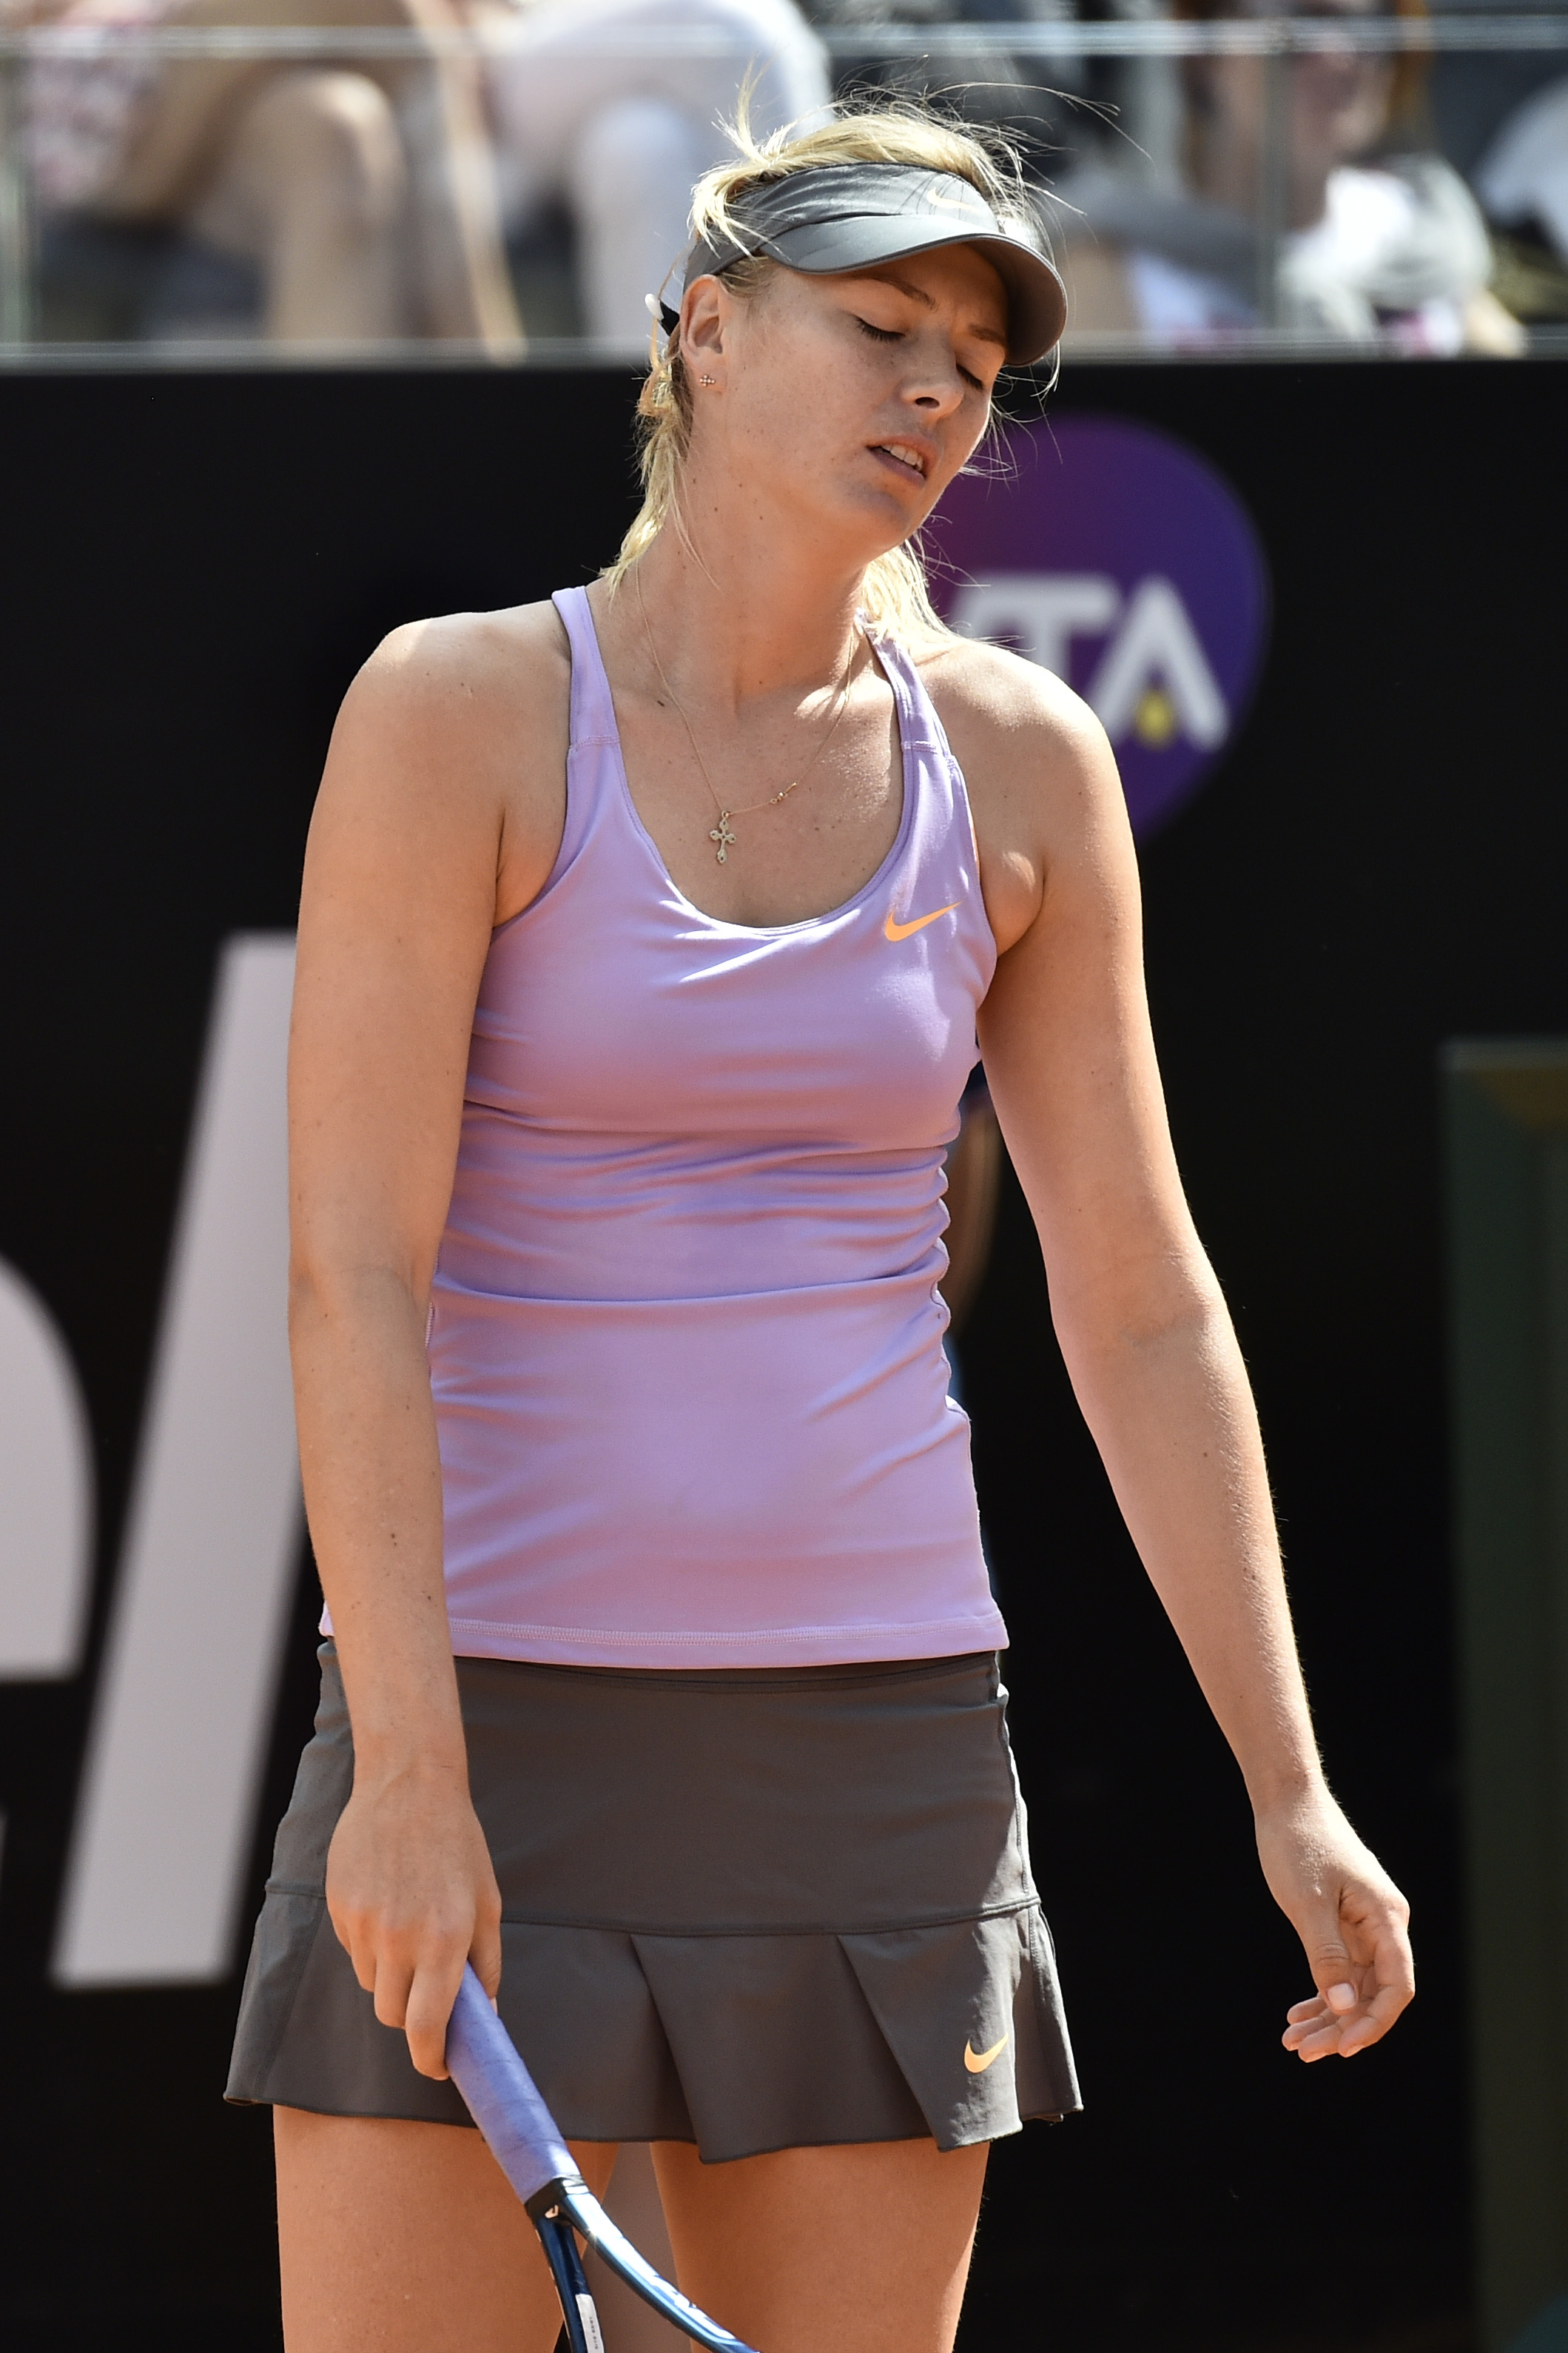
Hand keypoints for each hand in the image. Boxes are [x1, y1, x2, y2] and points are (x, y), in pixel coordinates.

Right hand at [325, 1760, 502, 2078]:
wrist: (409, 1785)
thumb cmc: (457, 1845)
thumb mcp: (488, 1903)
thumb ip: (485, 1964)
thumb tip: (483, 2016)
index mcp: (445, 1939)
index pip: (426, 2026)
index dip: (430, 2057)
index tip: (437, 2067)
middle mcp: (400, 1937)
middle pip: (392, 2013)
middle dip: (411, 2012)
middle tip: (428, 1987)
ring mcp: (364, 1923)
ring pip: (370, 1983)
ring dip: (390, 1974)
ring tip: (410, 1924)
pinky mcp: (339, 1906)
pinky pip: (354, 1949)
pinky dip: (370, 1943)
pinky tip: (388, 1902)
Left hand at [1254, 1782, 1413, 2060]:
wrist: (1287, 1799)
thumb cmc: (1298, 1842)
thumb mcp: (1307, 1902)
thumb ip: (1326, 1955)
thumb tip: (1343, 2008)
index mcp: (1387, 1918)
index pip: (1396, 1987)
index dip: (1374, 2023)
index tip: (1342, 2048)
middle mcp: (1384, 1925)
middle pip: (1373, 1993)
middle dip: (1341, 2027)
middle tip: (1302, 2051)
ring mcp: (1366, 1925)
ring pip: (1354, 1986)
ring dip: (1327, 2016)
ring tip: (1293, 2041)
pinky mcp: (1345, 1922)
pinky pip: (1341, 1969)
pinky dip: (1320, 1992)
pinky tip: (1296, 2013)